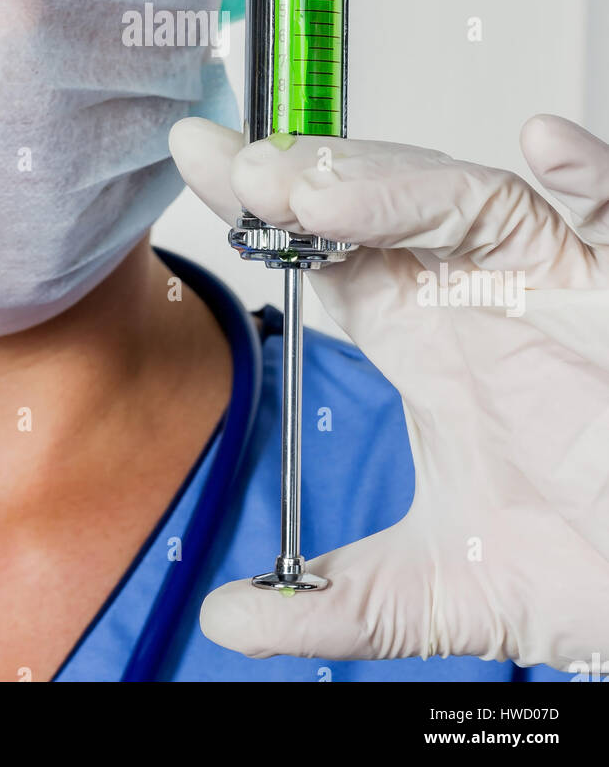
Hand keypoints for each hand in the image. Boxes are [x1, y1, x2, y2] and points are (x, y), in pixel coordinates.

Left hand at [169, 113, 608, 670]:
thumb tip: (227, 616)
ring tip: (318, 193)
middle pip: (379, 209)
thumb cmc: (585, 565)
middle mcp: (478, 299)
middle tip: (241, 171)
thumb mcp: (441, 590)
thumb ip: (337, 602)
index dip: (263, 212)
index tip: (196, 163)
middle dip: (307, 181)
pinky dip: (593, 182)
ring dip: (393, 186)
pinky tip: (547, 150)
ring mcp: (553, 290)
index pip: (326, 254)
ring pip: (468, 203)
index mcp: (426, 340)